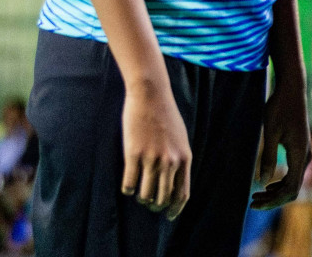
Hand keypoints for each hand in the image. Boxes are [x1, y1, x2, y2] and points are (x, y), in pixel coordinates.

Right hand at [121, 79, 191, 219]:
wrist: (151, 95)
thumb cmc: (166, 116)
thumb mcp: (181, 139)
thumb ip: (179, 159)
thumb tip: (175, 181)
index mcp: (184, 158)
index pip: (182, 193)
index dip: (175, 208)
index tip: (170, 216)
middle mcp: (170, 161)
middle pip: (163, 198)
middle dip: (156, 206)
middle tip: (150, 205)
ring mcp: (152, 158)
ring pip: (145, 194)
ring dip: (141, 198)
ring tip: (139, 193)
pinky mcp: (133, 154)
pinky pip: (129, 184)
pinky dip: (128, 189)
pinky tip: (127, 185)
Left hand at [250, 82, 310, 209]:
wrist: (292, 89)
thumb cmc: (279, 107)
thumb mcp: (270, 132)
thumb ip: (267, 157)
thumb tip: (262, 182)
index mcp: (299, 154)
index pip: (291, 188)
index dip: (273, 200)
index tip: (254, 203)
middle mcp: (305, 156)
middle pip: (293, 189)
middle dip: (273, 200)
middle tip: (252, 203)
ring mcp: (304, 152)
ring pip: (294, 182)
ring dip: (276, 192)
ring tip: (256, 196)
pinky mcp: (300, 149)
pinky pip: (294, 173)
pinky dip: (281, 182)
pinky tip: (267, 183)